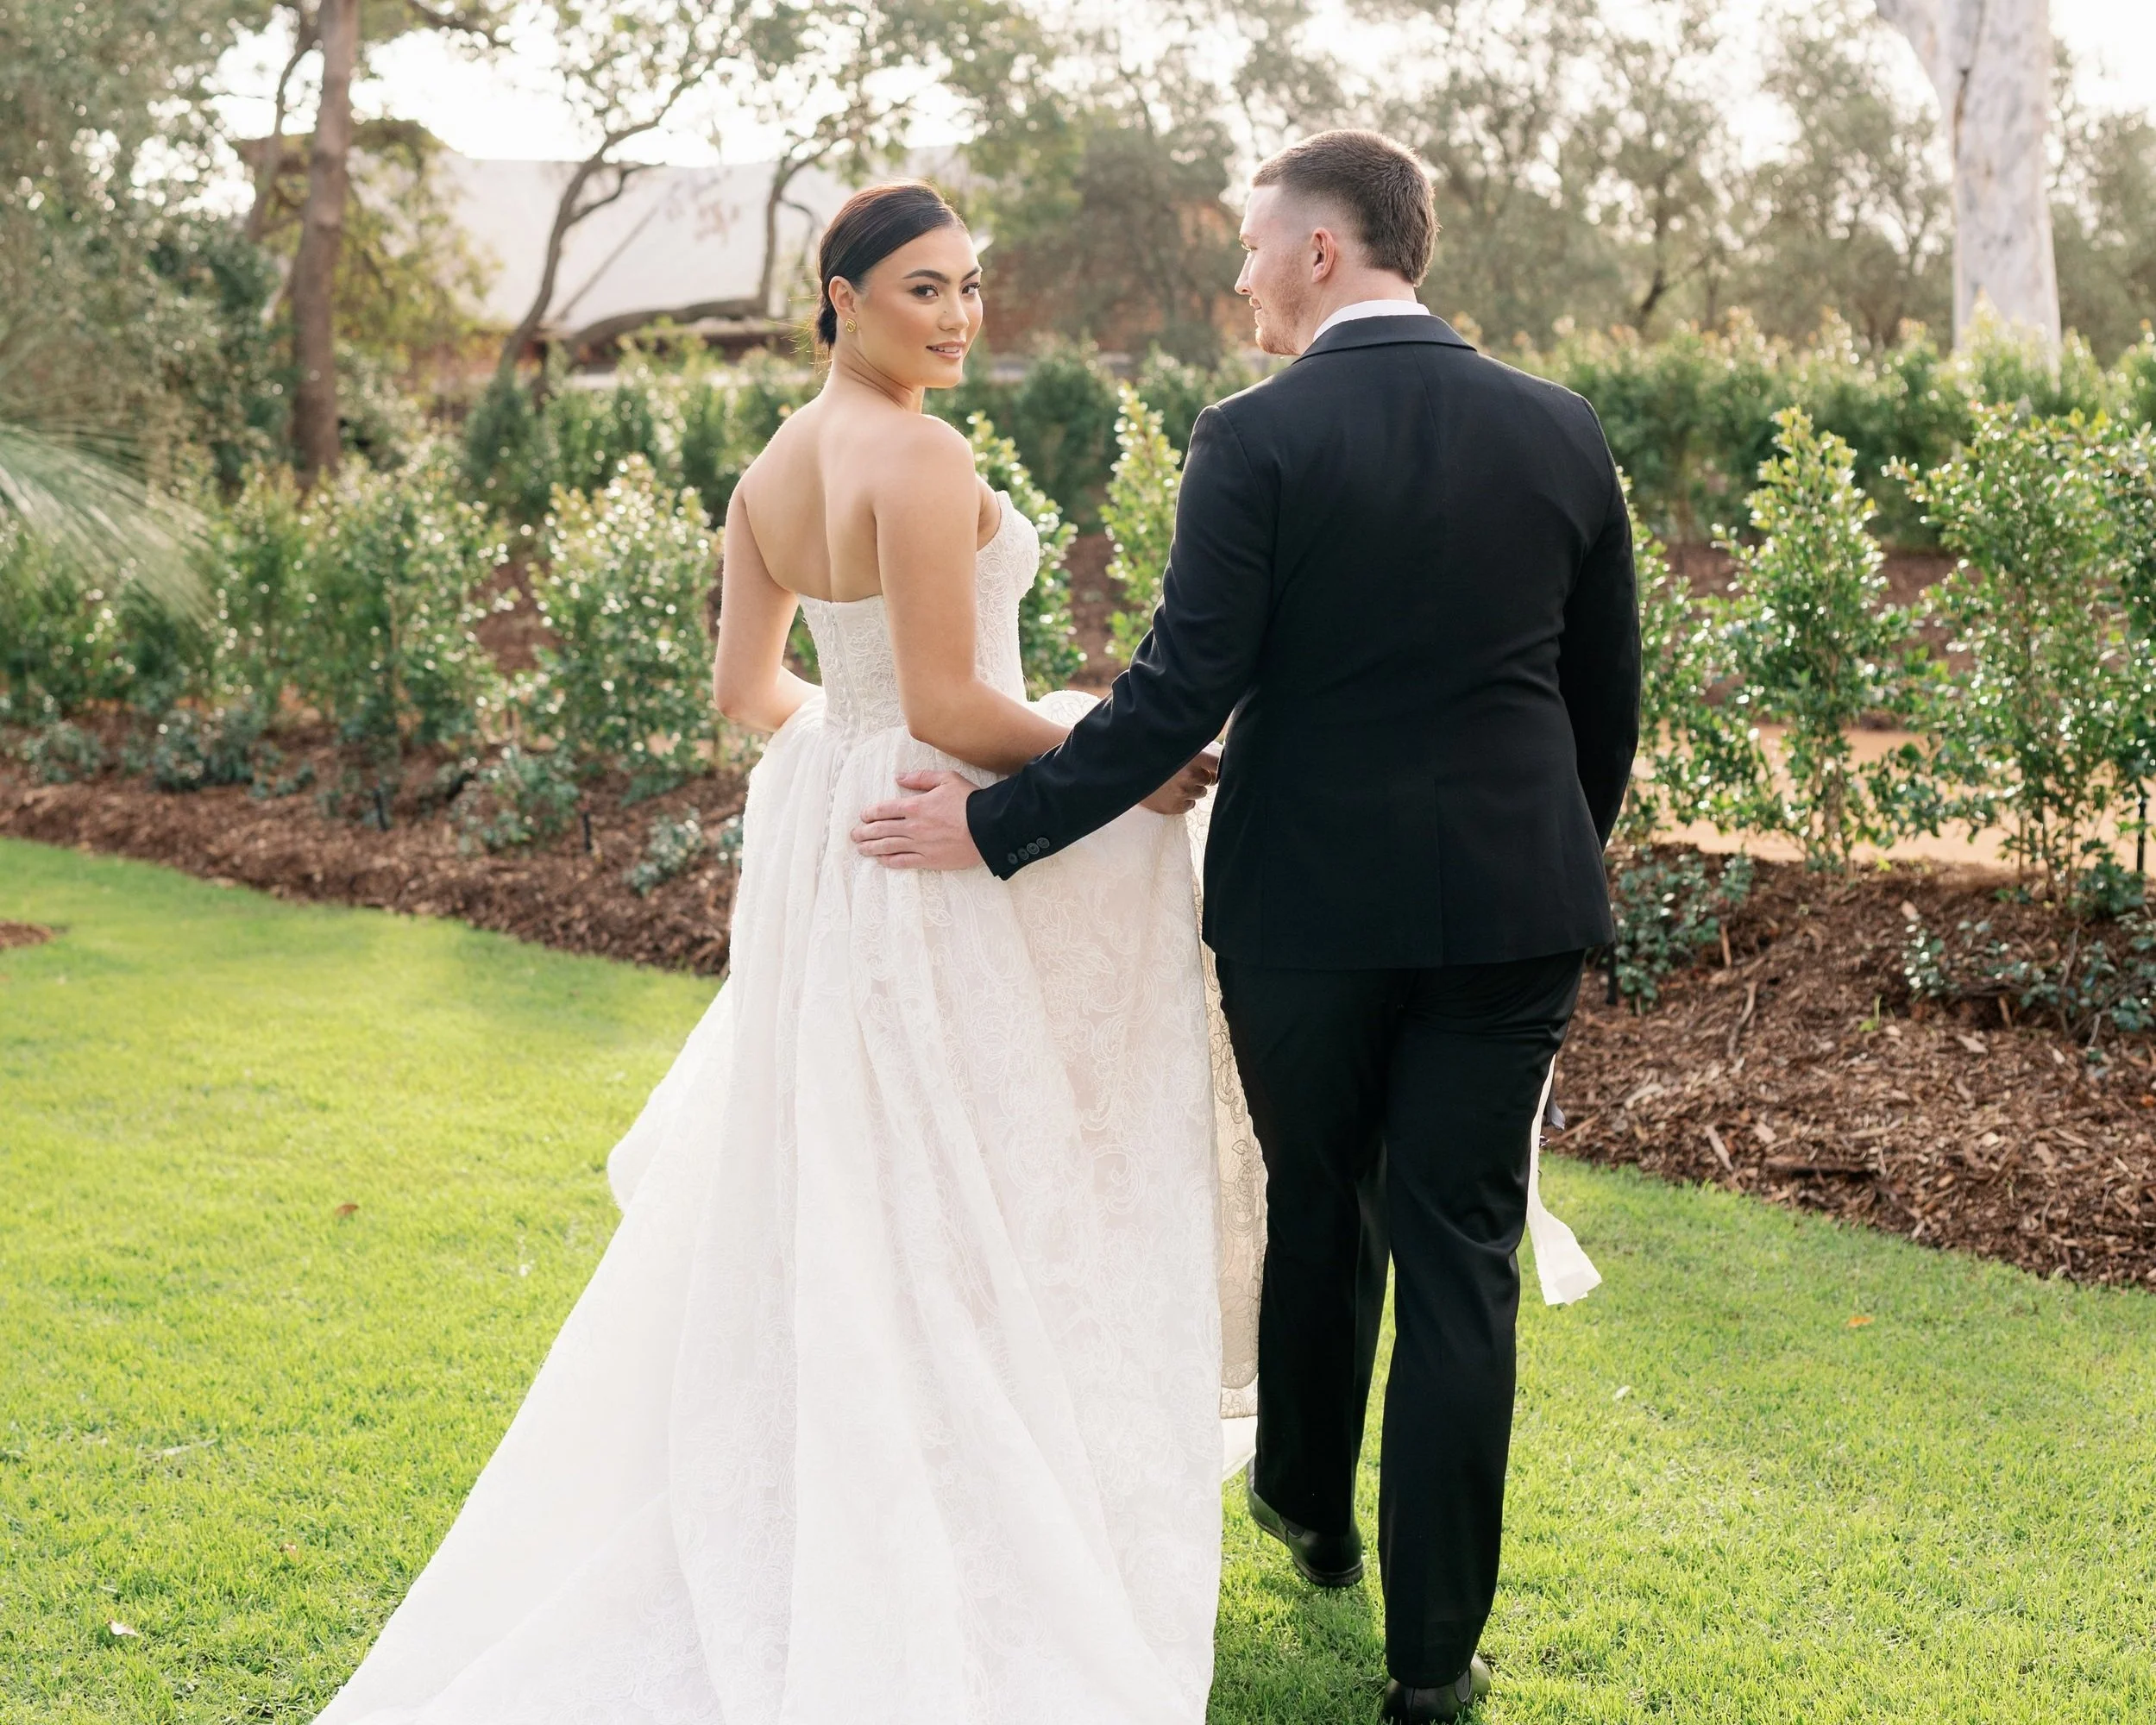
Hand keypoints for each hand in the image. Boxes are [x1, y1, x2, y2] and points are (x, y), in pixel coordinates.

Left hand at [852, 771, 984, 870]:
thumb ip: (920, 778)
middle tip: (854, 835)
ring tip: (861, 848)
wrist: (989, 828)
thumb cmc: (970, 801)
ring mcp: (920, 845)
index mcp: (915, 805)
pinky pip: (904, 861)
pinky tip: (881, 860)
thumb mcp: (947, 779)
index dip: (870, 813)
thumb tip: (899, 777)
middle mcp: (913, 826)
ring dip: (871, 848)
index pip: (884, 809)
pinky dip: (890, 861)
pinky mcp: (929, 860)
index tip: (863, 816)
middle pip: (881, 829)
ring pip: (888, 846)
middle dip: (864, 832)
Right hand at [1140, 743, 1221, 816]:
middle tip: (1186, 772)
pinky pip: (1190, 805)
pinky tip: (1170, 792)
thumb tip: (1217, 752)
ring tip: (1176, 782)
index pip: (1218, 764)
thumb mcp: (1173, 746)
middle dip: (1201, 776)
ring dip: (1193, 788)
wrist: (1127, 773)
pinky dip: (1184, 800)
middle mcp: (1189, 776)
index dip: (1216, 766)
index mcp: (1192, 757)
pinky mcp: (1173, 807)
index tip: (1213, 766)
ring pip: (1201, 793)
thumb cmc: (1151, 756)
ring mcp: (1181, 793)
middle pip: (1210, 780)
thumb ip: (1194, 747)